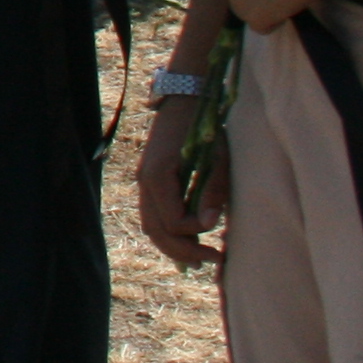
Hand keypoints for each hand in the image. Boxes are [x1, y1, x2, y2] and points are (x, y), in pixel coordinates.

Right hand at [135, 99, 225, 268]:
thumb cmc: (204, 129)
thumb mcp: (216, 159)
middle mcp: (144, 182)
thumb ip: (212, 191)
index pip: (174, 221)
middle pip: (156, 231)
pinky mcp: (148, 180)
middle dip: (183, 250)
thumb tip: (211, 222)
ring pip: (150, 226)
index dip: (197, 230)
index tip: (219, 224)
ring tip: (196, 259)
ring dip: (172, 245)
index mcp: (157, 177)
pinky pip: (151, 215)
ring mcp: (143, 182)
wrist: (184, 101)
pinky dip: (166, 232)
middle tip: (212, 260)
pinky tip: (185, 238)